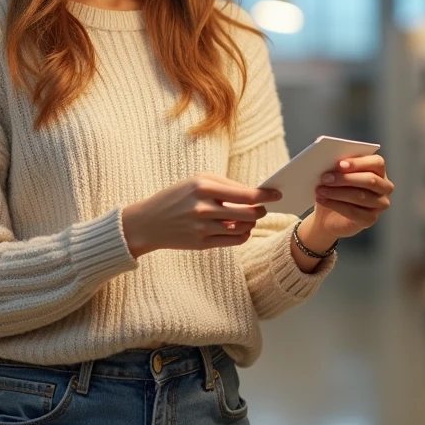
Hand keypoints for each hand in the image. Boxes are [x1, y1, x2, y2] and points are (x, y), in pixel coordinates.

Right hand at [121, 174, 281, 257]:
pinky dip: (243, 235)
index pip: (245, 194)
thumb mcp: (197, 181)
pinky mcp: (202, 244)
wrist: (148, 222)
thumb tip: (254, 193)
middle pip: (248, 212)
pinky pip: (234, 241)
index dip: (265, 195)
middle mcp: (204, 208)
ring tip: (247, 218)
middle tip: (261, 208)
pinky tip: (239, 229)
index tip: (277, 194)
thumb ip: (225, 185)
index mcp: (203, 187)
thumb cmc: (176, 197)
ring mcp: (203, 228)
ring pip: (243, 228)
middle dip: (260, 211)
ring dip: (251, 223)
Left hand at [311, 154, 392, 238]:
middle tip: (325, 178)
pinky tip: (323, 200)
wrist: (329, 214)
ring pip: (360, 196)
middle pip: (370, 180)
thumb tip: (330, 161)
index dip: (358, 163)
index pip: (377, 163)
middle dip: (345, 178)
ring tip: (320, 190)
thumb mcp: (337, 173)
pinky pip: (353, 212)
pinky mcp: (370, 219)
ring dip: (337, 192)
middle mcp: (384, 187)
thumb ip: (339, 166)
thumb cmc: (336, 187)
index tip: (339, 164)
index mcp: (379, 170)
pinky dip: (335, 205)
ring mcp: (380, 204)